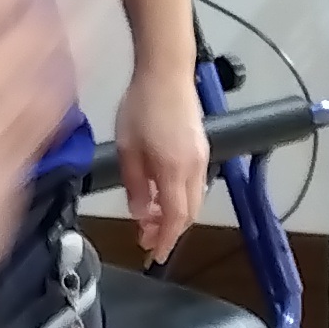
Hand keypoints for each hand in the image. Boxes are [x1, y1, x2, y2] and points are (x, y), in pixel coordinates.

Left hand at [117, 59, 208, 249]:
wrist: (167, 71)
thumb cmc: (141, 105)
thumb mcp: (128, 147)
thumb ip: (135, 184)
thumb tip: (140, 213)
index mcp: (174, 170)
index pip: (175, 219)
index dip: (165, 241)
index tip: (154, 256)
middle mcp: (194, 168)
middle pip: (188, 214)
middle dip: (169, 231)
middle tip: (146, 239)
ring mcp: (201, 157)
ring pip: (192, 200)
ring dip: (174, 214)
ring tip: (150, 218)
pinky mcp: (200, 148)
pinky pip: (193, 185)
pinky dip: (179, 198)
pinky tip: (161, 194)